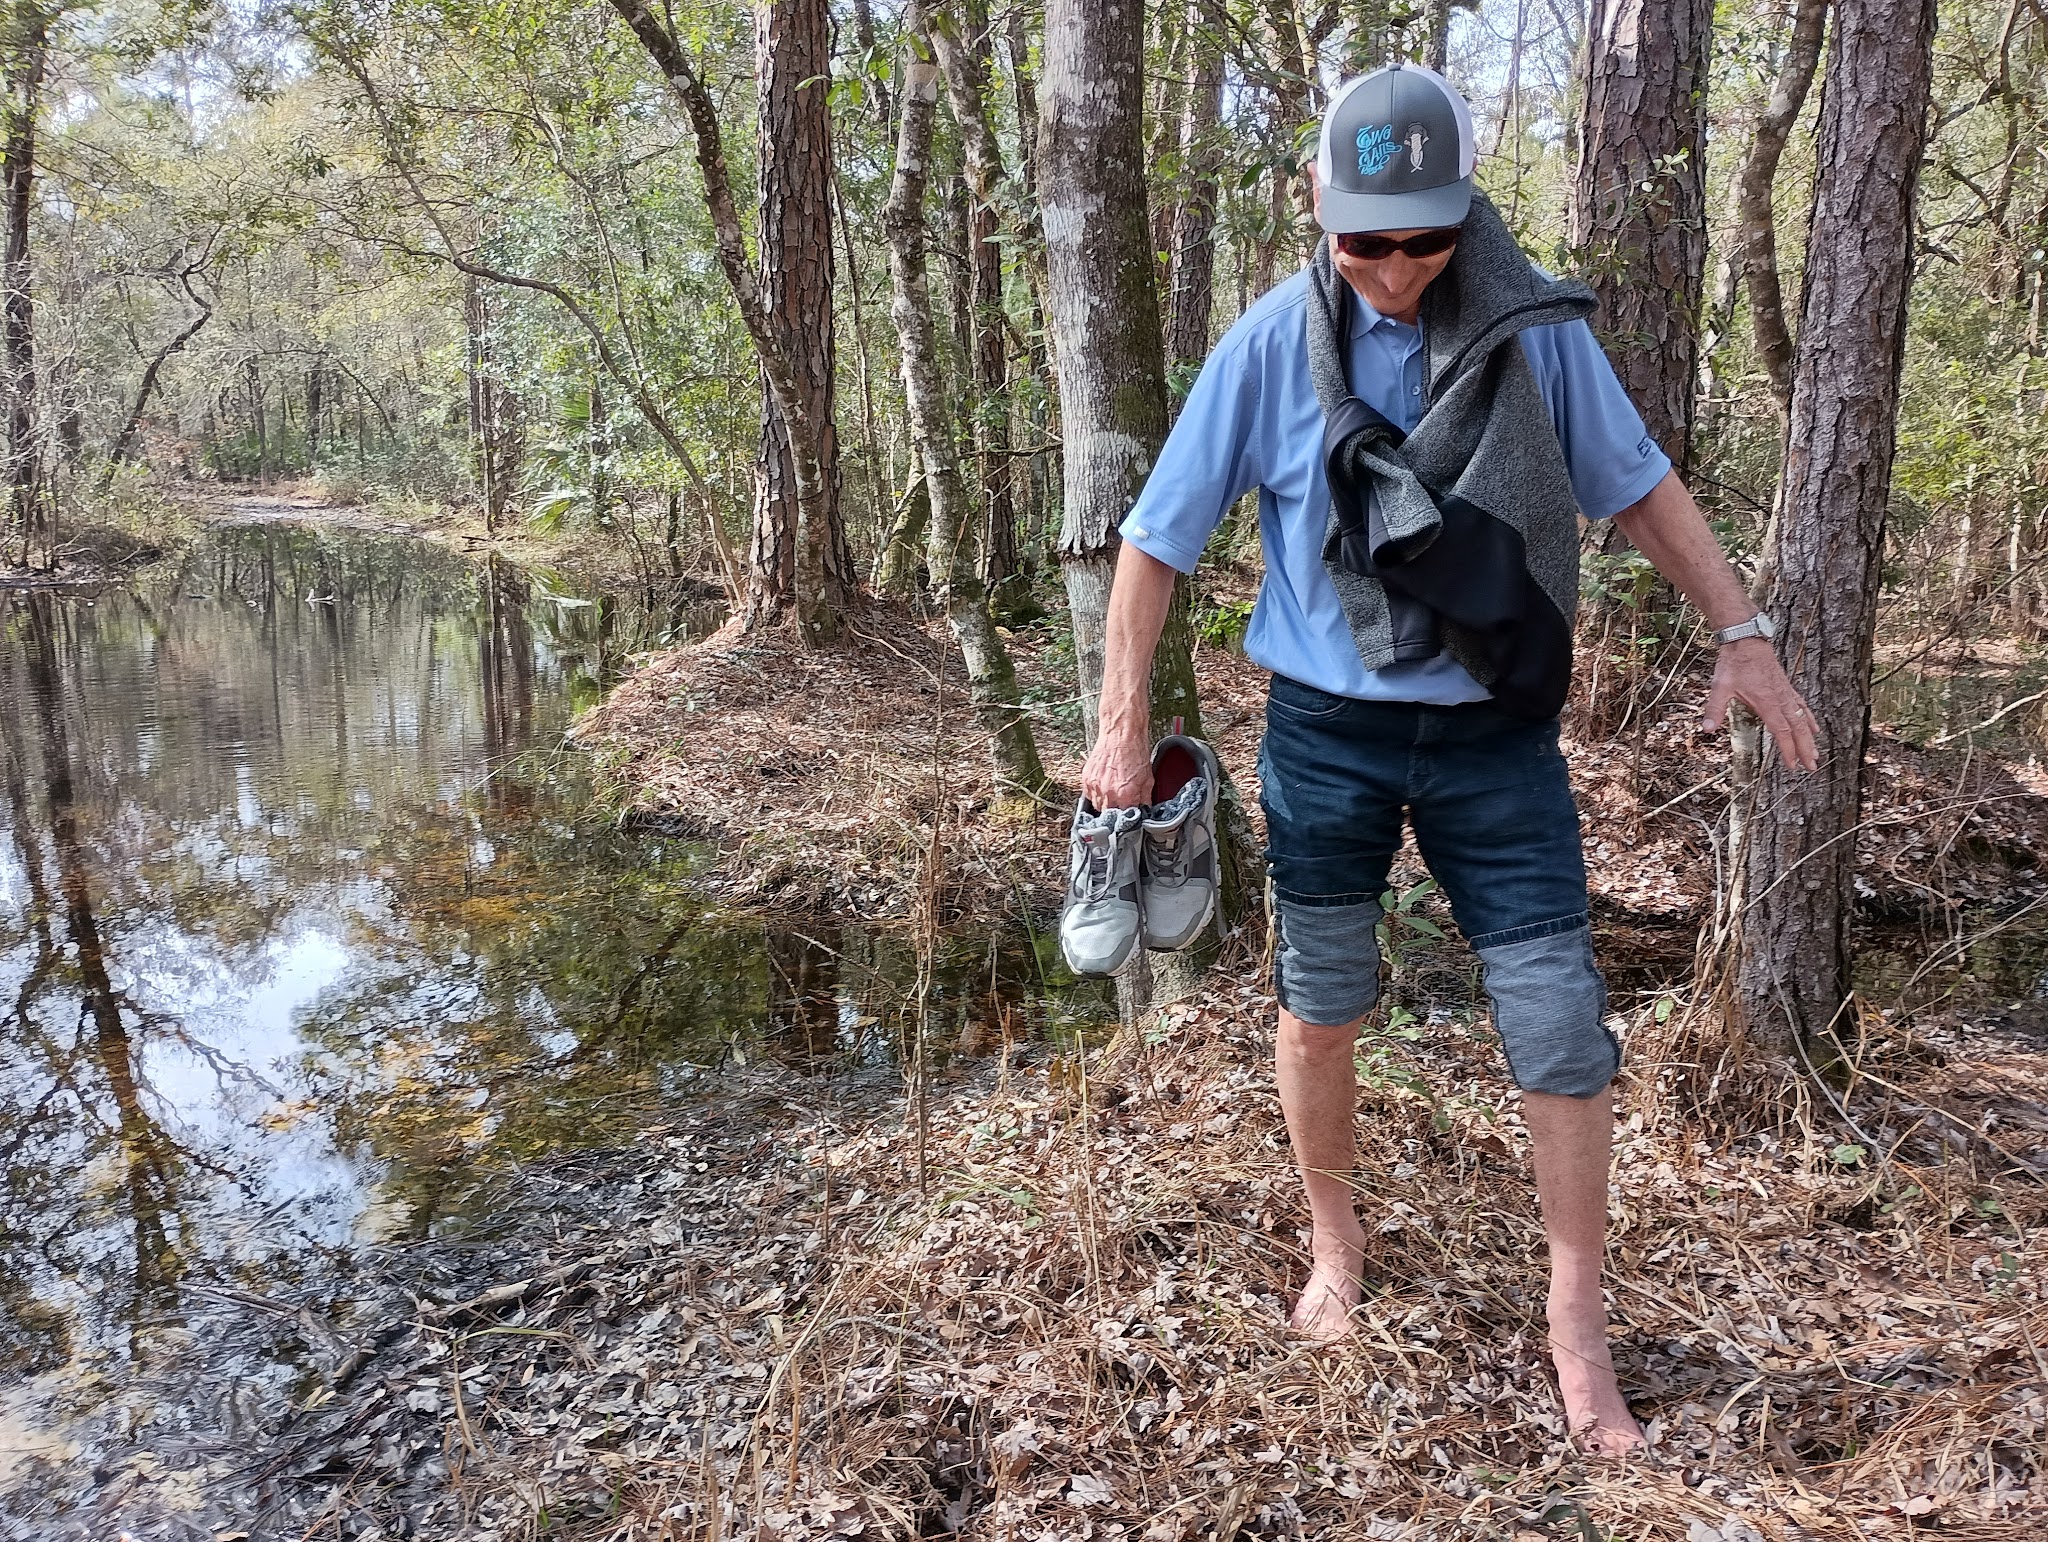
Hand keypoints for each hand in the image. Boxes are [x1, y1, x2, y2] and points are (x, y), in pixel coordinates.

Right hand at [1079, 721, 1153, 810]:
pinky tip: (1104, 786)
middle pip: (1109, 816)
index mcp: (1125, 795)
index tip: (1128, 818)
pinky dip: (1095, 793)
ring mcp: (1095, 786)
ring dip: (1104, 804)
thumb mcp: (1148, 779)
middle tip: (1121, 804)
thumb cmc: (1135, 752)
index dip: (1127, 819)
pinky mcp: (1087, 778)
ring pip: (1097, 806)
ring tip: (1112, 793)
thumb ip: (1145, 799)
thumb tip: (1143, 811)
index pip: (1124, 819)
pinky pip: (1089, 794)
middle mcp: (1108, 793)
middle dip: (1116, 811)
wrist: (1122, 734)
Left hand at [1702, 637, 1818, 770]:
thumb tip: (1706, 730)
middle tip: (1812, 767)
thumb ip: (1714, 710)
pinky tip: (1814, 727)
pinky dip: (1809, 719)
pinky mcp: (1786, 687)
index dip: (1788, 750)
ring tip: (1816, 754)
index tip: (1793, 766)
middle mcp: (1781, 699)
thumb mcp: (1720, 687)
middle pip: (1798, 729)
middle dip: (1806, 749)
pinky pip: (1802, 706)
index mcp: (1767, 703)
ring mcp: (1786, 693)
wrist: (1747, 639)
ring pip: (1803, 719)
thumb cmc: (1734, 663)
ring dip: (1810, 737)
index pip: (1782, 732)